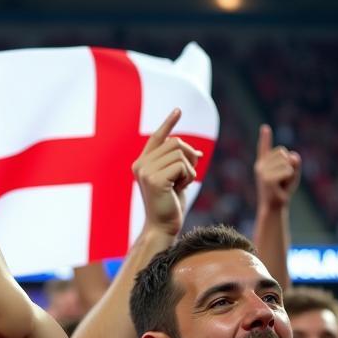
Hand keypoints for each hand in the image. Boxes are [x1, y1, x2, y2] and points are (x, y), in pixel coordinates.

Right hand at [132, 108, 200, 236]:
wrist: (162, 226)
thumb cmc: (169, 205)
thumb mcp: (175, 179)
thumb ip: (179, 163)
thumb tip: (196, 152)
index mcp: (142, 163)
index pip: (156, 137)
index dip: (168, 123)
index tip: (178, 110)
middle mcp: (140, 165)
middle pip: (175, 142)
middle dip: (189, 157)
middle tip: (187, 176)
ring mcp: (145, 171)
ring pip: (180, 152)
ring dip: (189, 169)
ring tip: (182, 184)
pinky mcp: (154, 179)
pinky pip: (182, 165)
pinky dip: (189, 176)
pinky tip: (181, 189)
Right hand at [254, 124, 300, 210]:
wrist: (274, 206)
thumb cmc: (282, 190)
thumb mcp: (292, 174)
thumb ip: (295, 163)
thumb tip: (292, 156)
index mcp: (264, 163)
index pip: (264, 148)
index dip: (265, 138)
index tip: (265, 128)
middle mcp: (261, 166)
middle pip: (283, 152)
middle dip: (289, 164)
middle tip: (282, 179)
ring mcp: (263, 172)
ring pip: (286, 162)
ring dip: (290, 172)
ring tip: (281, 183)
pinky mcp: (267, 178)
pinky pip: (287, 171)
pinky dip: (289, 178)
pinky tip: (281, 186)